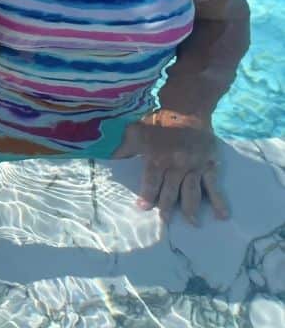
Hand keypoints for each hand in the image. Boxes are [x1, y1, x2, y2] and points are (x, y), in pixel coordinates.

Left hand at [114, 110, 227, 224]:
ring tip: (192, 223)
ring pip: (191, 192)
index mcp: (158, 157)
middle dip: (167, 207)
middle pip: (171, 191)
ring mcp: (194, 166)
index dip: (147, 196)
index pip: (151, 182)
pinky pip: (214, 186)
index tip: (143, 207)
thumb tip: (108, 157)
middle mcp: (176, 165)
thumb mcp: (137, 131)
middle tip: (165, 221)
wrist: (187, 108)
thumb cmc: (159, 121)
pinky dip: (219, 201)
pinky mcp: (209, 165)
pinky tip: (222, 215)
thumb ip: (124, 147)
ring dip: (191, 209)